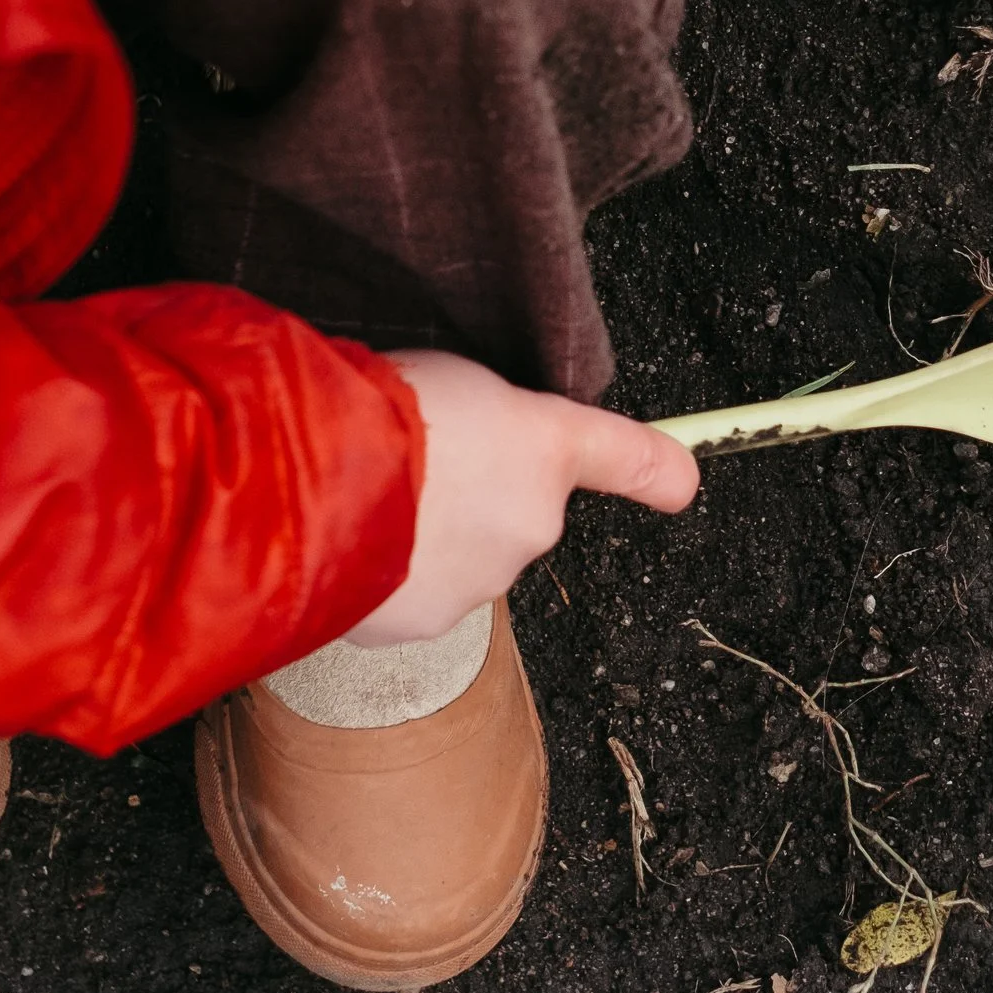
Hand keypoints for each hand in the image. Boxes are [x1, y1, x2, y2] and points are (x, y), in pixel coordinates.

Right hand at [348, 348, 699, 643]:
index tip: (681, 482)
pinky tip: (346, 536)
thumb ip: (487, 416)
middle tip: (408, 458)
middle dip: (466, 493)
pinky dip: (383, 572)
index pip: (619, 453)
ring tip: (365, 493)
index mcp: (543, 447)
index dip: (655, 467)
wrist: (311, 488)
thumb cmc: (376, 411)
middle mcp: (531, 523)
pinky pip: (407, 593)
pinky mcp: (423, 623)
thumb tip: (471, 447)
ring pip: (456, 555)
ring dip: (421, 534)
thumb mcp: (449, 370)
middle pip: (508, 511)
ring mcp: (480, 581)